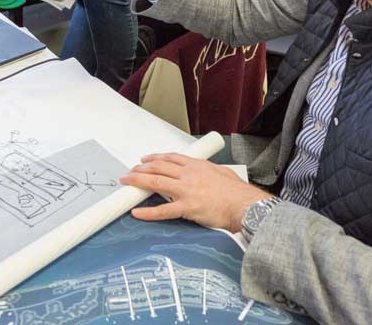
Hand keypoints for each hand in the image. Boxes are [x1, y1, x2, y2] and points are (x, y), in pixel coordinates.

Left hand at [119, 153, 271, 231]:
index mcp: (197, 166)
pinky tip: (136, 212)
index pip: (171, 158)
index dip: (155, 158)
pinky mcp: (187, 207)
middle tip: (131, 170)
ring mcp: (186, 190)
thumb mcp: (223, 173)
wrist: (245, 206)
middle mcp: (189, 175)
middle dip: (141, 167)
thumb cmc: (237, 193)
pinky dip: (147, 212)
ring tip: (126, 182)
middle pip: (159, 167)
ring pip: (156, 182)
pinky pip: (163, 210)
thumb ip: (211, 171)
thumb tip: (209, 172)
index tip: (146, 159)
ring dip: (138, 181)